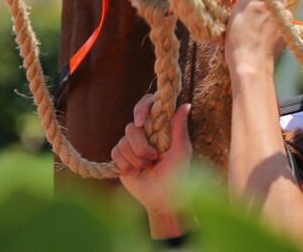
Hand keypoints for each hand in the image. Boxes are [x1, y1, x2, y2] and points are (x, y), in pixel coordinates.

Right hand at [112, 94, 191, 216]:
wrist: (162, 198)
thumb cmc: (177, 174)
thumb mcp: (181, 151)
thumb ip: (179, 128)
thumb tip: (186, 104)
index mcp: (160, 128)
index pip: (147, 105)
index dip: (141, 108)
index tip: (141, 121)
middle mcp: (144, 134)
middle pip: (131, 127)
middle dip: (141, 145)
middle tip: (153, 158)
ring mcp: (131, 146)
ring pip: (123, 141)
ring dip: (135, 158)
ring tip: (147, 167)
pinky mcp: (121, 158)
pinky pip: (115, 152)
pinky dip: (125, 164)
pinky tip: (135, 172)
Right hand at [224, 0, 286, 75]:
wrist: (253, 64)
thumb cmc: (236, 45)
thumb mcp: (232, 20)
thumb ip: (240, 3)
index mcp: (249, 1)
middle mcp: (266, 3)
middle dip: (259, 3)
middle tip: (253, 17)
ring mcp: (279, 13)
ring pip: (274, 6)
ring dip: (270, 12)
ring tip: (263, 28)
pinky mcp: (288, 24)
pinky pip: (282, 17)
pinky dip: (277, 22)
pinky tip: (270, 33)